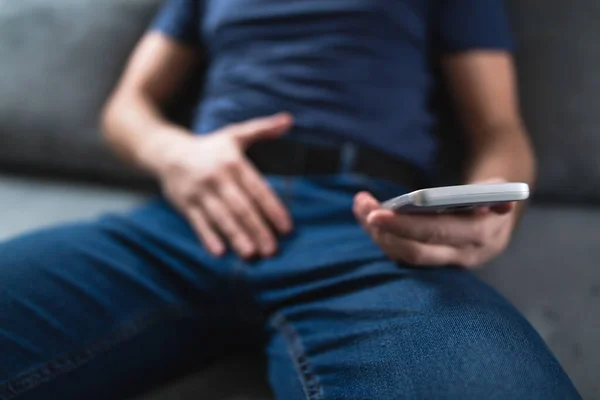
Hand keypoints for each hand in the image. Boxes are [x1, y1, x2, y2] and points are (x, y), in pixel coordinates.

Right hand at [156, 113, 293, 258]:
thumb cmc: (210, 147)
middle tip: (273, 250)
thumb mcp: (235, 134)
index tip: (286, 227)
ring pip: (221, 218)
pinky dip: (208, 238)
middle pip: (241, 207)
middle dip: (258, 229)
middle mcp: (217, 178)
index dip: (272, 208)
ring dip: (237, 237)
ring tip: (251, 255)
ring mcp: (200, 193)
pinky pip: (198, 224)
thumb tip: (288, 120)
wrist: (168, 152)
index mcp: (233, 162)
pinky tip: (220, 253)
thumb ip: (263, 129)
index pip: (257, 188)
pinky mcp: (185, 205)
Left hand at [353, 185, 515, 268]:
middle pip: (414, 251)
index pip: (436, 234)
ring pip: (403, 255)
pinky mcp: (431, 263)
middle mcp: (462, 255)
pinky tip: (366, 214)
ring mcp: (445, 263)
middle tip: (362, 208)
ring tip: (361, 204)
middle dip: (384, 231)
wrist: (497, 218)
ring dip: (377, 232)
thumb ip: (495, 194)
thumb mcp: (498, 190)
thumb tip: (502, 204)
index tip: (377, 214)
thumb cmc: (490, 195)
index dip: (405, 226)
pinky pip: (401, 253)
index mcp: (480, 235)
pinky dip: (382, 235)